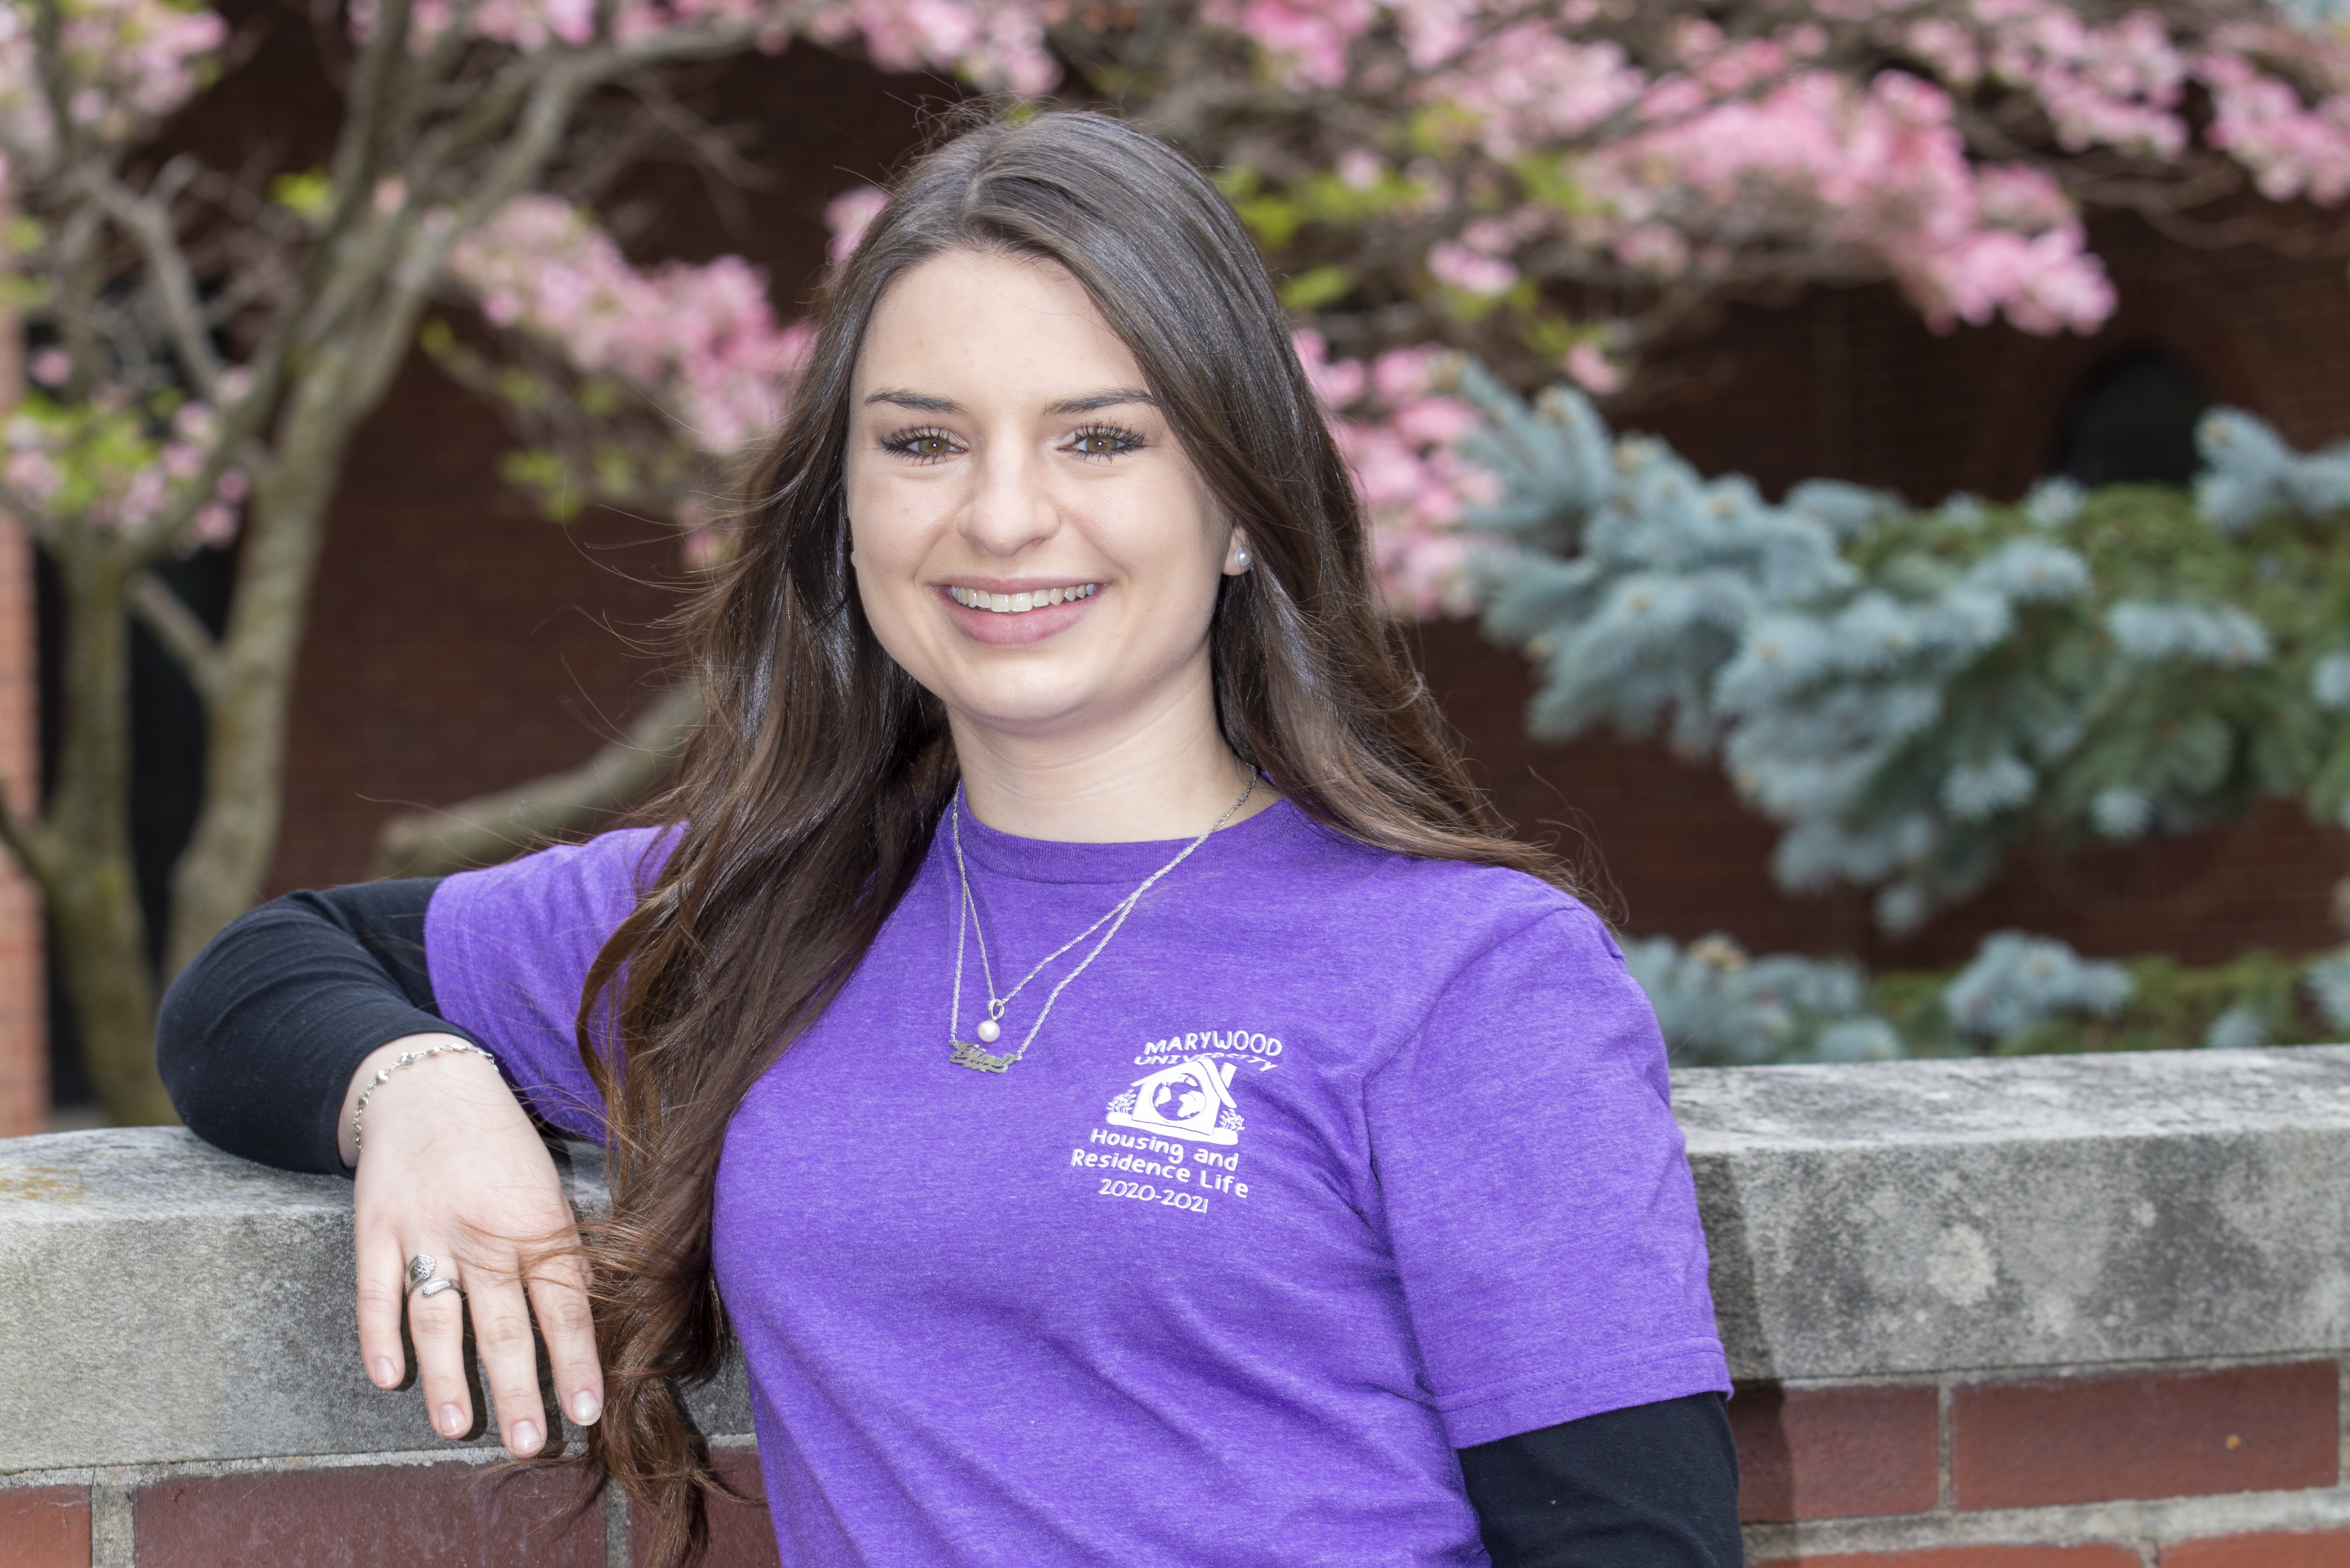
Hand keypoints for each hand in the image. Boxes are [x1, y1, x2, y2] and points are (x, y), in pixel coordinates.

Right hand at [342, 1035, 603, 1456]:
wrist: (430, 1084)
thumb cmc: (502, 1143)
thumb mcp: (547, 1187)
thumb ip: (562, 1251)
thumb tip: (591, 1317)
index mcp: (536, 1222)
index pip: (564, 1304)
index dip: (577, 1360)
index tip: (588, 1412)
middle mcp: (483, 1232)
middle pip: (503, 1324)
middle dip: (518, 1389)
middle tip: (527, 1444)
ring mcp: (425, 1231)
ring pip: (437, 1317)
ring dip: (447, 1378)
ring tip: (458, 1429)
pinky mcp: (374, 1228)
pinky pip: (375, 1290)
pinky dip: (379, 1336)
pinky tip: (389, 1377)